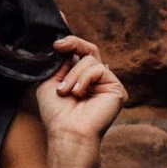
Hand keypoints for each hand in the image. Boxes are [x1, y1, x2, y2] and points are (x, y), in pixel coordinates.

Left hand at [36, 35, 124, 155]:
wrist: (66, 132)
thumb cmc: (56, 113)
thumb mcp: (49, 82)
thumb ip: (58, 63)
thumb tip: (64, 44)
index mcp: (80, 77)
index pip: (79, 52)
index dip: (70, 41)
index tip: (57, 35)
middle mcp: (95, 79)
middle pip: (89, 49)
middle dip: (73, 43)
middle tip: (58, 46)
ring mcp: (107, 83)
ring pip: (90, 59)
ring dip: (73, 75)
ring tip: (65, 92)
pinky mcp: (116, 88)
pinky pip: (99, 69)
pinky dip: (84, 79)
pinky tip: (78, 93)